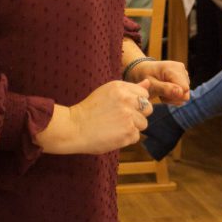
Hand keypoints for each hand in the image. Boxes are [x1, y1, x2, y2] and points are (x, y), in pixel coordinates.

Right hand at [35, 80, 149, 154]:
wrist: (73, 128)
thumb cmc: (89, 111)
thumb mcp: (108, 92)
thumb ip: (130, 88)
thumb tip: (148, 82)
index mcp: (121, 87)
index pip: (144, 94)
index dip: (137, 103)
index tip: (125, 108)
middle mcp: (126, 99)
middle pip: (148, 108)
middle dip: (139, 115)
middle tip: (121, 119)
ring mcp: (128, 116)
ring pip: (143, 124)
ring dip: (133, 127)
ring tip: (115, 127)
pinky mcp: (128, 132)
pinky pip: (136, 136)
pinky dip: (126, 138)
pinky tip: (113, 135)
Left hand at [128, 59, 189, 103]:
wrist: (142, 70)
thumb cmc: (144, 77)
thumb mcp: (151, 85)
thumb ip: (165, 89)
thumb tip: (180, 92)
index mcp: (173, 68)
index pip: (184, 89)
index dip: (173, 96)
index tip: (161, 95)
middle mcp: (181, 68)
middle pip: (185, 93)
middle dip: (172, 97)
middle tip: (160, 93)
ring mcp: (183, 72)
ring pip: (185, 94)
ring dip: (172, 96)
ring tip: (161, 90)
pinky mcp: (183, 76)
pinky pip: (183, 92)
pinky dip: (173, 94)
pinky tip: (165, 89)